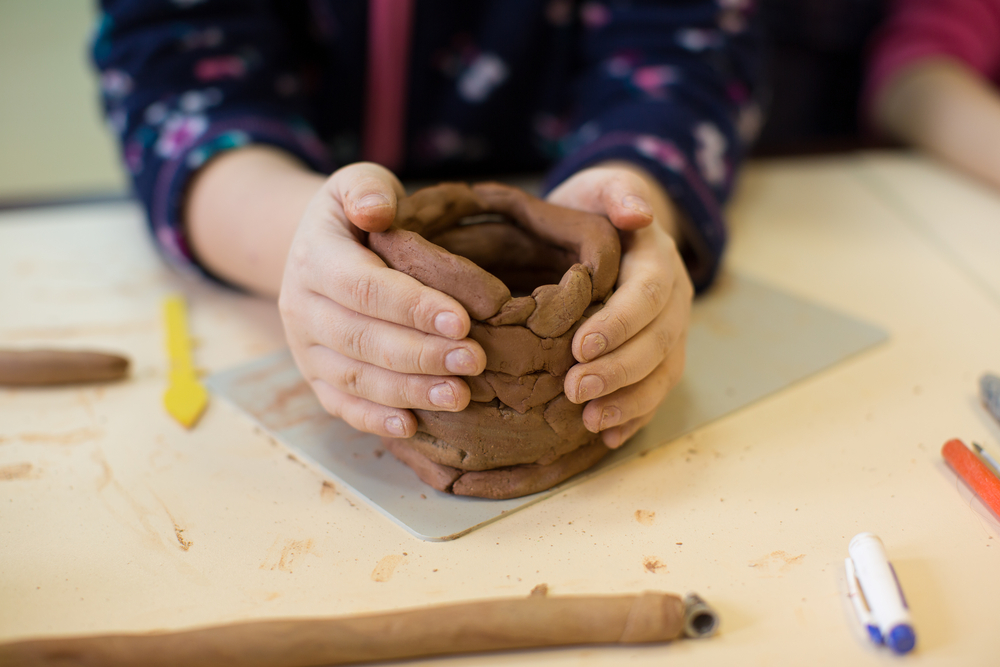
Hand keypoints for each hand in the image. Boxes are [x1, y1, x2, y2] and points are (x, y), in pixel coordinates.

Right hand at [279, 162, 486, 437]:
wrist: (316, 252)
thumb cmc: (355, 217)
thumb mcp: (357, 185)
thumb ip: (368, 188)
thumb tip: (377, 209)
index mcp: (314, 258)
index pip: (363, 287)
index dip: (412, 307)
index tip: (462, 320)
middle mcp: (302, 308)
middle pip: (363, 339)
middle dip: (422, 354)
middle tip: (476, 361)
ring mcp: (307, 349)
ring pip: (355, 378)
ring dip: (408, 391)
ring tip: (460, 396)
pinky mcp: (317, 378)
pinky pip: (342, 405)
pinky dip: (375, 420)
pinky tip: (413, 427)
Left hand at [546, 162, 692, 447]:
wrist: (612, 226)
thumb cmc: (595, 209)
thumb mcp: (601, 187)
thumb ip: (618, 193)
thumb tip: (637, 211)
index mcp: (657, 261)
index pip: (647, 295)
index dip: (619, 324)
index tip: (579, 346)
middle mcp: (672, 302)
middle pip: (656, 343)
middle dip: (617, 371)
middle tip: (574, 389)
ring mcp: (670, 333)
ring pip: (661, 374)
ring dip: (629, 401)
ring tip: (590, 421)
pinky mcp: (658, 357)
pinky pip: (655, 392)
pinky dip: (634, 417)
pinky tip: (606, 437)